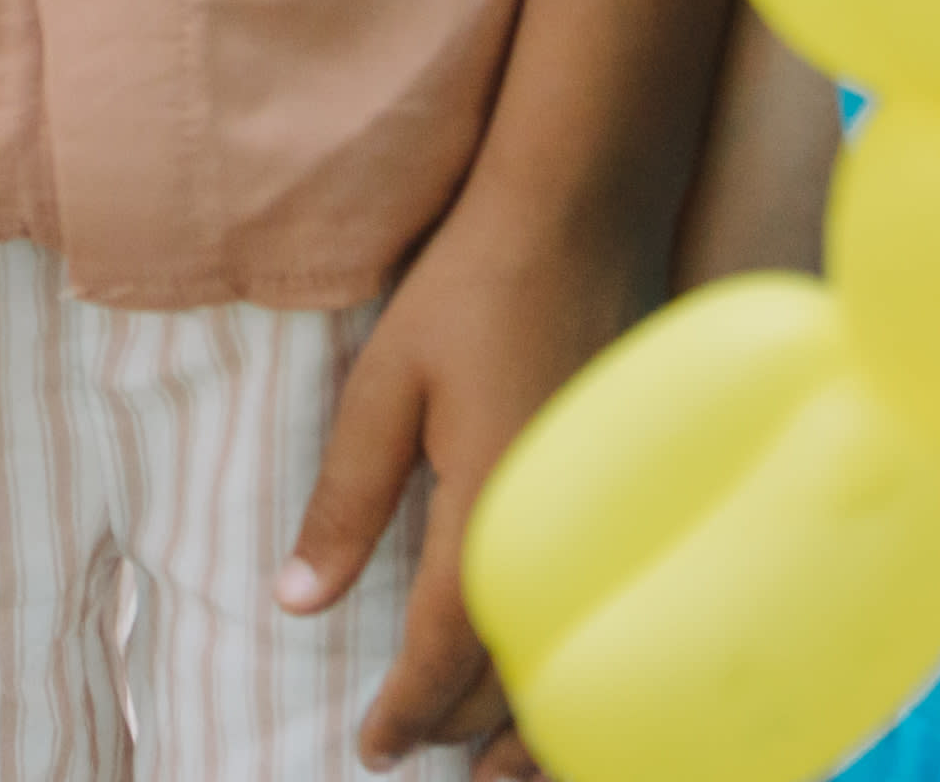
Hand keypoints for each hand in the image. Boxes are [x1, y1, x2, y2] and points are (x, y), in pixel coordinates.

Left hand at [287, 196, 630, 768]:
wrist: (583, 214)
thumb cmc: (472, 288)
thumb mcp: (384, 386)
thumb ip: (345, 500)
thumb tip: (296, 602)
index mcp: (490, 507)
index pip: (446, 649)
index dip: (407, 710)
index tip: (372, 747)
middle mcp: (564, 532)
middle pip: (515, 672)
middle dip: (462, 731)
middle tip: (415, 760)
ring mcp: (616, 521)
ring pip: (584, 662)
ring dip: (534, 728)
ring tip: (491, 772)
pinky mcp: (643, 502)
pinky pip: (622, 620)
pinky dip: (592, 674)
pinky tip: (564, 690)